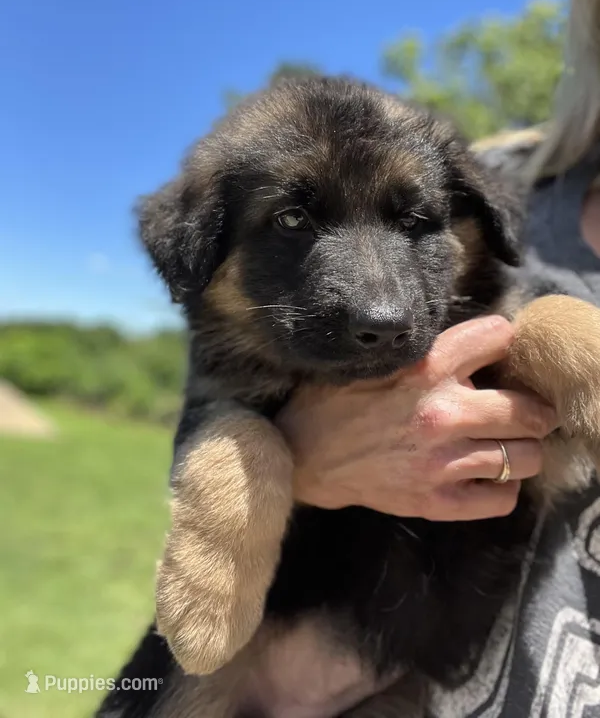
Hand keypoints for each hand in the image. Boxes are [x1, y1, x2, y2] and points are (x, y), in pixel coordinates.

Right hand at [276, 316, 557, 520]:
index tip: (498, 352)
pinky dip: (503, 487)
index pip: (499, 337)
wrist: (300, 455)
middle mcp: (442, 412)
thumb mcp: (375, 360)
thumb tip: (474, 347)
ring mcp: (441, 462)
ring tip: (508, 445)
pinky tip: (487, 476)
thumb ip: (426, 352)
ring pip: (524, 458)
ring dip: (523, 450)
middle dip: (534, 409)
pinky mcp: (435, 501)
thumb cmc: (334, 401)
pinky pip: (500, 499)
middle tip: (524, 411)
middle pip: (529, 410)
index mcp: (426, 367)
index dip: (503, 340)